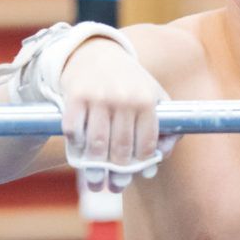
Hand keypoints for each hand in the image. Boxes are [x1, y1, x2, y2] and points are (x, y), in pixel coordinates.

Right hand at [60, 38, 176, 191]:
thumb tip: (161, 157)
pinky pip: (74, 130)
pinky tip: (79, 152)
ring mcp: (98, 96)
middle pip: (121, 147)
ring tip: (95, 182)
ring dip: (95, 168)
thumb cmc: (130, 82)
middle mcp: (124, 98)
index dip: (140, 165)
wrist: (97, 53)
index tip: (134, 177)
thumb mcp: (153, 96)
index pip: (146, 142)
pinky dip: (76, 145)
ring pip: (96, 143)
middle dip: (118, 173)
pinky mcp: (75, 95)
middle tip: (114, 187)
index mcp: (146, 100)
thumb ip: (166, 125)